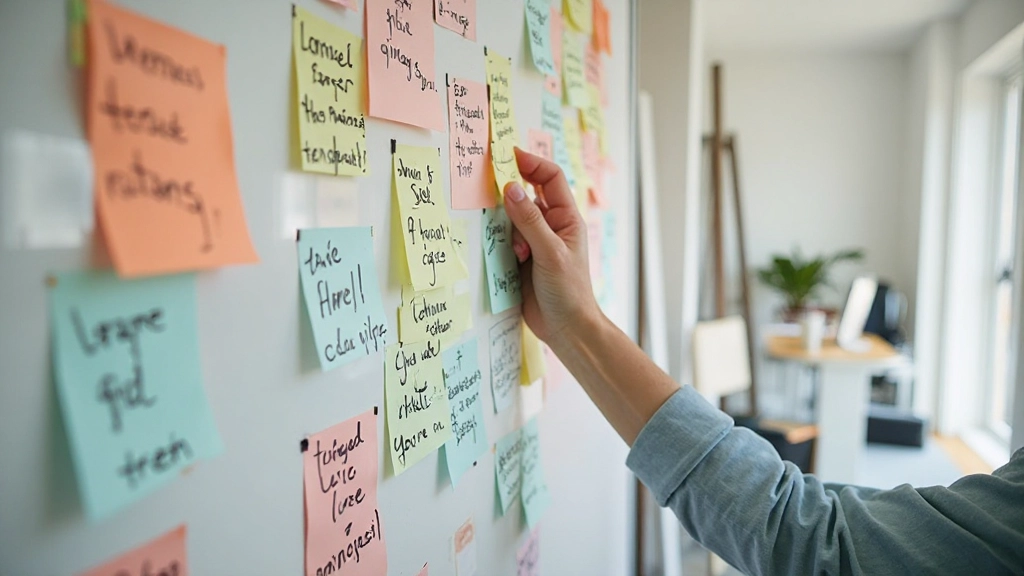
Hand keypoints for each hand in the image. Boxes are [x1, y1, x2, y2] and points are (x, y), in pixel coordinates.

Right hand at [503, 147, 599, 343]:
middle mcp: (550, 226)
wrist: (566, 328)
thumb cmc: (568, 290)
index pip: (549, 178)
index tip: (508, 155)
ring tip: (518, 253)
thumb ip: (529, 220)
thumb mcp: (550, 252)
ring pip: (510, 220)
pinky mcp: (520, 259)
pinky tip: (508, 261)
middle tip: (495, 201)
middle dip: (511, 200)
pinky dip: (500, 245)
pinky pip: (503, 241)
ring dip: (507, 231)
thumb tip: (510, 188)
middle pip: (525, 197)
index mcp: (566, 218)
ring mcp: (534, 242)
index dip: (531, 163)